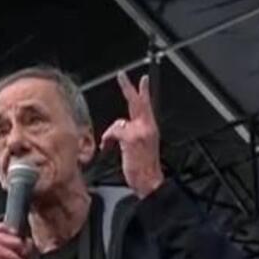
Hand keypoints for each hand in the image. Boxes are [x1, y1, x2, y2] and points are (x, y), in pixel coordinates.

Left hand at [100, 71, 163, 197]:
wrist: (150, 182)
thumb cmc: (145, 169)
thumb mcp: (143, 147)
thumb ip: (134, 134)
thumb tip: (119, 130)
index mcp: (151, 129)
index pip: (147, 105)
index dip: (144, 91)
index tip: (142, 79)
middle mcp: (147, 127)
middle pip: (136, 102)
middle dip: (128, 87)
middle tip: (121, 75)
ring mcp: (139, 132)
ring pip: (119, 122)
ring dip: (110, 134)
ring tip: (108, 145)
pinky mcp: (131, 138)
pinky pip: (114, 132)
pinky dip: (107, 140)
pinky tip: (107, 147)